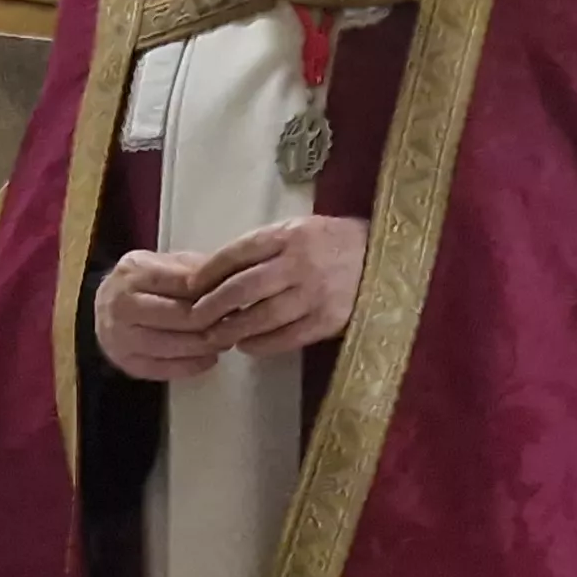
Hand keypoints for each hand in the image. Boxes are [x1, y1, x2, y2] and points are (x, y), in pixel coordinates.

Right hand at [93, 249, 226, 381]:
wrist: (104, 305)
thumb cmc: (144, 282)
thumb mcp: (168, 264)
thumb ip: (196, 271)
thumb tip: (232, 282)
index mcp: (134, 272)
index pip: (185, 284)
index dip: (216, 293)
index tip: (237, 299)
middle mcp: (121, 305)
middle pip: (180, 317)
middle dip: (213, 322)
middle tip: (236, 323)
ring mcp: (119, 337)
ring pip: (173, 346)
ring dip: (205, 346)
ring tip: (226, 340)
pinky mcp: (124, 363)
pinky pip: (164, 370)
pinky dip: (192, 366)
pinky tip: (209, 358)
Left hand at [183, 215, 366, 357]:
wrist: (386, 260)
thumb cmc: (334, 243)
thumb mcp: (299, 230)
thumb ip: (264, 247)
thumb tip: (218, 272)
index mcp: (290, 234)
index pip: (237, 253)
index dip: (208, 271)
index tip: (191, 286)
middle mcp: (301, 262)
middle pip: (244, 287)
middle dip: (212, 305)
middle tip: (195, 318)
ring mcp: (316, 293)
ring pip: (262, 316)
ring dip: (233, 329)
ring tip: (216, 336)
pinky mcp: (329, 320)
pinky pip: (286, 337)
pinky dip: (262, 344)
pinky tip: (246, 346)